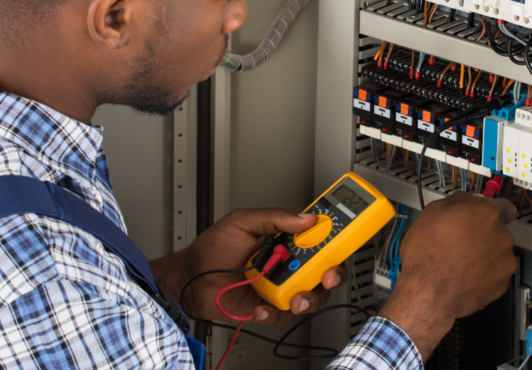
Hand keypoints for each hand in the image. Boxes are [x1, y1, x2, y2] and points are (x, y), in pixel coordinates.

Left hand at [151, 208, 347, 324]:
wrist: (190, 279)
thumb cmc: (212, 249)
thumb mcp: (241, 222)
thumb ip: (273, 218)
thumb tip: (304, 217)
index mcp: (284, 241)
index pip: (318, 239)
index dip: (334, 240)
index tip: (341, 240)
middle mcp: (287, 264)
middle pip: (325, 270)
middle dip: (333, 274)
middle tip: (327, 275)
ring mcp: (280, 287)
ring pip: (311, 295)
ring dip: (309, 298)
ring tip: (295, 298)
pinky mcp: (269, 308)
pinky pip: (284, 314)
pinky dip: (274, 312)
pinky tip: (260, 307)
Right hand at [378, 193, 516, 357]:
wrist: (429, 293)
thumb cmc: (428, 255)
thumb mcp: (433, 212)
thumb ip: (458, 201)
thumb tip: (467, 200)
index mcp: (486, 213)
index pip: (505, 205)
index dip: (491, 210)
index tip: (485, 215)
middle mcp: (501, 235)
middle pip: (498, 230)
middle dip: (483, 234)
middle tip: (461, 240)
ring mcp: (504, 260)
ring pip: (497, 252)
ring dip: (484, 254)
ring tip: (460, 260)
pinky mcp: (502, 282)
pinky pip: (495, 273)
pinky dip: (484, 273)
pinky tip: (465, 273)